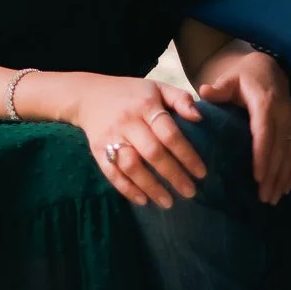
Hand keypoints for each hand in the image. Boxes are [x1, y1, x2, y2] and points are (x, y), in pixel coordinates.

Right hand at [64, 74, 206, 209]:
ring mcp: (111, 137)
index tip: (201, 173)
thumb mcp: (157, 87)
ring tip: (168, 202)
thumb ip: (180, 99)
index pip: (170, 133)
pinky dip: (127, 189)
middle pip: (153, 153)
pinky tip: (143, 200)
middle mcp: (128, 122)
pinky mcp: (98, 150)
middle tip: (190, 192)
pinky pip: (112, 173)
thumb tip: (199, 118)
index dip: (187, 155)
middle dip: (173, 175)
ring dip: (151, 187)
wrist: (89, 95)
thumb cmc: (131, 93)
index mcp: (146, 105)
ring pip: (132, 166)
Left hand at [196, 42, 290, 205]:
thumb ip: (218, 89)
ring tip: (272, 198)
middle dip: (273, 174)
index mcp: (265, 102)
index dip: (263, 155)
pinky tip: (286, 189)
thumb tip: (204, 92)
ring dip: (283, 177)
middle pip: (280, 148)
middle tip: (263, 197)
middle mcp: (284, 113)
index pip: (265, 132)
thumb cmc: (244, 77)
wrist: (269, 70)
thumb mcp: (229, 79)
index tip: (257, 176)